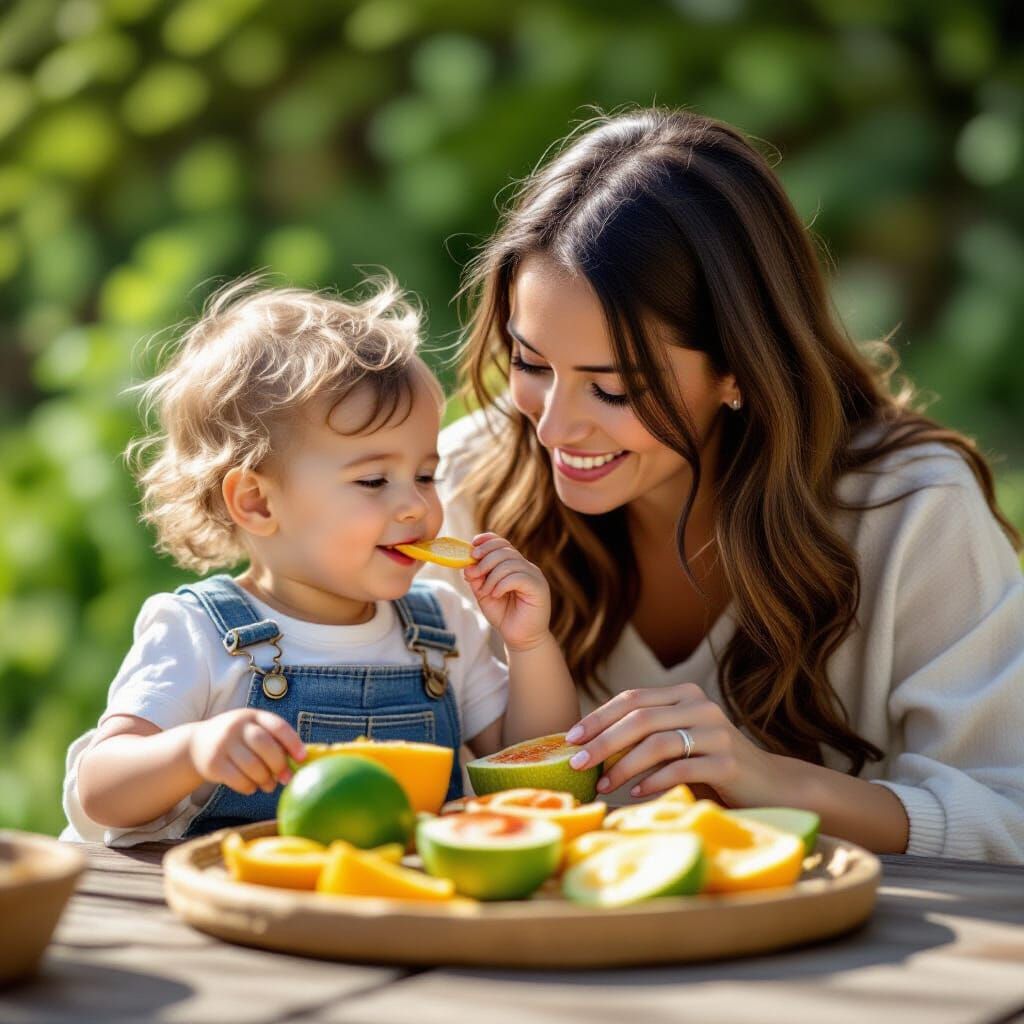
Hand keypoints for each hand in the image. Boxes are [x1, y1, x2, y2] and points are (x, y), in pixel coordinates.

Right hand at [189, 708, 305, 794]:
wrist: (197, 744)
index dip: (293, 742)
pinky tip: (252, 787)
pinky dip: (249, 786)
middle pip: (264, 745)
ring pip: (251, 765)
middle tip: (286, 778)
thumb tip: (300, 762)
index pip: (278, 726)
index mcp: (253, 715)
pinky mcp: (212, 763)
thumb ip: (274, 741)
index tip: (302, 758)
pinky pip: (237, 779)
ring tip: (269, 785)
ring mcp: (223, 743)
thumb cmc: (237, 740)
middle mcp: (237, 726)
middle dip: (279, 764)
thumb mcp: (252, 731)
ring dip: (265, 779)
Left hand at [463, 532, 551, 651]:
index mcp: (514, 565)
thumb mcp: (484, 594)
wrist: (521, 639)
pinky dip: (502, 584)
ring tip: (485, 592)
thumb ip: (477, 579)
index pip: (502, 543)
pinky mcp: (539, 587)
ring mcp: (534, 576)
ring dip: (491, 576)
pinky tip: (496, 595)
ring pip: (509, 563)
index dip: (487, 541)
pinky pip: (517, 577)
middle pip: (504, 550)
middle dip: (484, 560)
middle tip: (472, 574)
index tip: (472, 548)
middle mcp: (526, 567)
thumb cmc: (504, 616)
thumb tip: (467, 565)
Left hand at [564, 683, 788, 805]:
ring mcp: (716, 731)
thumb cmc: (710, 768)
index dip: (597, 717)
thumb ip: (644, 739)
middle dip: (602, 741)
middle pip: (640, 718)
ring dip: (624, 766)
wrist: (769, 787)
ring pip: (657, 742)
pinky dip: (654, 781)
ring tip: (603, 786)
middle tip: (577, 763)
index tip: (569, 739)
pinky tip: (636, 793)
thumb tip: (587, 750)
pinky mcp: (728, 761)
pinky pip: (682, 768)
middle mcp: (700, 705)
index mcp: (683, 695)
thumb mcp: (676, 745)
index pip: (631, 699)